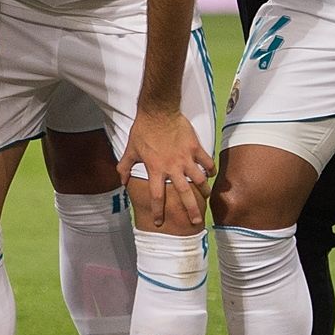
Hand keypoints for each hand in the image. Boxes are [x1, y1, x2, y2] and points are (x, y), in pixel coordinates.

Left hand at [120, 103, 214, 230]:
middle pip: (184, 194)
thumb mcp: (130, 149)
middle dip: (191, 210)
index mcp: (155, 169)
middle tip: (196, 222)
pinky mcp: (196, 148)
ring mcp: (186, 158)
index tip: (160, 223)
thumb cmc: (143, 130)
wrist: (158, 111)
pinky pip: (207, 162)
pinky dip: (211, 169)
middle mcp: (173, 167)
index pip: (156, 196)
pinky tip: (212, 174)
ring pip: (200, 180)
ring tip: (206, 197)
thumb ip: (125, 167)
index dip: (158, 211)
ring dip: (204, 190)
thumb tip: (122, 181)